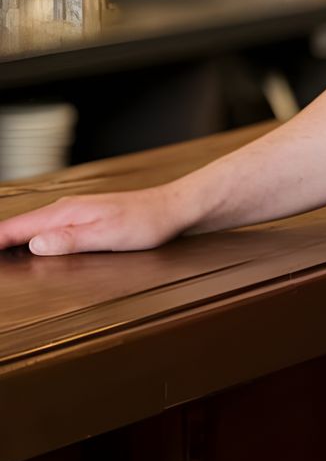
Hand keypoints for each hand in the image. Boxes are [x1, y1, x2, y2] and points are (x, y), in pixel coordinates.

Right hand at [0, 184, 188, 256]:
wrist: (173, 208)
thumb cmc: (147, 222)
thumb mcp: (107, 235)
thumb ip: (70, 240)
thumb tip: (34, 244)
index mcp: (66, 213)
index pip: (17, 227)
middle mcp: (66, 210)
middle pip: (20, 227)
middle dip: (0, 240)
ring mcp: (75, 213)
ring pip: (33, 227)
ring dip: (13, 238)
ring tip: (0, 251)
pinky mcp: (85, 219)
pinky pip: (49, 229)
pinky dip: (33, 237)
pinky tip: (31, 245)